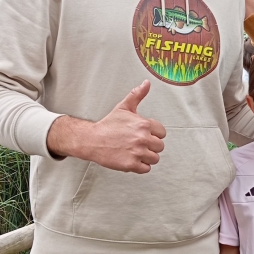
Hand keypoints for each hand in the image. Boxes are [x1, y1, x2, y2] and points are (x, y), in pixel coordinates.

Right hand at [47, 80, 165, 173]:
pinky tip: (131, 159)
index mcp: (144, 124)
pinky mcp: (131, 164)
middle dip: (150, 146)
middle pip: (159, 147)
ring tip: (135, 152)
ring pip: (154, 159)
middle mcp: (142, 138)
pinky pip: (146, 169)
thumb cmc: (108, 125)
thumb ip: (137, 95)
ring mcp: (137, 152)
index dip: (153, 134)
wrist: (91, 140)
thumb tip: (146, 83)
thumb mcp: (123, 107)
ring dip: (146, 157)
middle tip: (138, 144)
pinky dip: (140, 166)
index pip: (162, 133)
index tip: (144, 134)